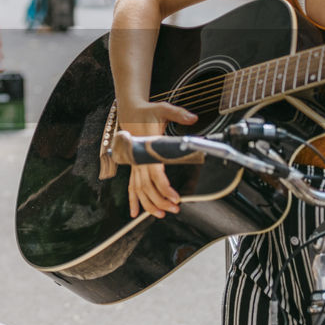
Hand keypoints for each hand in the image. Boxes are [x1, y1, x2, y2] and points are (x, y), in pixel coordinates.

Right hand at [120, 101, 197, 218]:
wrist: (131, 111)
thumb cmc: (147, 112)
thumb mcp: (163, 109)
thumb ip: (178, 114)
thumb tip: (192, 118)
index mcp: (147, 149)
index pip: (155, 174)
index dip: (164, 188)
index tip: (175, 197)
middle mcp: (139, 159)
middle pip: (147, 187)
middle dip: (160, 201)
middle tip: (174, 209)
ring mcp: (135, 164)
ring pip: (139, 189)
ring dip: (148, 204)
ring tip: (161, 214)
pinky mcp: (134, 166)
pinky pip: (131, 186)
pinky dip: (133, 200)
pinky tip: (134, 212)